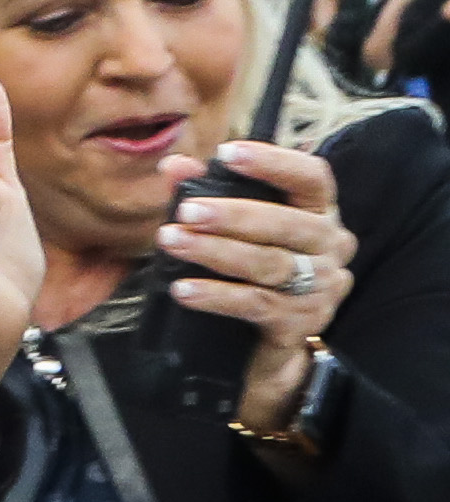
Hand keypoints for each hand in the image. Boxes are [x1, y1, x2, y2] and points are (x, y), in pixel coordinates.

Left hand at [164, 132, 357, 432]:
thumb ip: (205, 195)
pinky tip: (183, 289)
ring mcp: (322, 287)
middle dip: (234, 215)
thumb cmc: (250, 275)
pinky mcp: (302, 323)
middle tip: (185, 210)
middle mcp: (330, 247)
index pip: (312, 177)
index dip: (275, 163)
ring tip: (170, 242)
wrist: (264, 348)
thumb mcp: (230, 232)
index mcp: (319, 214)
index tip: (229, 152)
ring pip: (270, 264)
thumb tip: (173, 165)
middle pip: (289, 223)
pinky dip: (217, 295)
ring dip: (216, 252)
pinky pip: (257, 304)